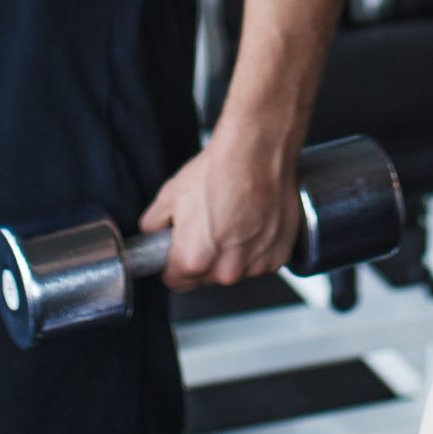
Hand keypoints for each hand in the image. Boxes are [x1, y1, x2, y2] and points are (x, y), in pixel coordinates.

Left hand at [137, 130, 300, 291]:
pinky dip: (257, 247)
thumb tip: (153, 233)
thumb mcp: (170, 194)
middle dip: (204, 258)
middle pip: (206, 277)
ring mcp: (255, 265)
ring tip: (234, 220)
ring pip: (235, 270)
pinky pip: (261, 261)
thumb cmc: (218, 171)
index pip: (175, 281)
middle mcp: (226, 271)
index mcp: (194, 261)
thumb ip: (154, 224)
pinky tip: (254, 221)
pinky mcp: (278, 255)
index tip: (179, 250)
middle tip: (209, 225)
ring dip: (233, 254)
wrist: (257, 152)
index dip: (173, 264)